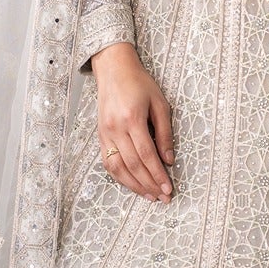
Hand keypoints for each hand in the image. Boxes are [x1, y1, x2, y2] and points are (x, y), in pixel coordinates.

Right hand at [90, 41, 173, 202]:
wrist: (114, 70)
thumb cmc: (139, 84)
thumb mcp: (160, 103)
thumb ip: (165, 133)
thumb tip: (168, 160)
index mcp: (132, 119)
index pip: (146, 155)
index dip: (157, 174)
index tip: (168, 187)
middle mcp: (115, 128)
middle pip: (132, 165)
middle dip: (149, 184)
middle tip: (163, 197)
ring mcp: (105, 133)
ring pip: (118, 168)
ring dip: (134, 186)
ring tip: (149, 196)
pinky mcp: (100, 136)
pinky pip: (108, 162)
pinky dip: (120, 177)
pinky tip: (132, 184)